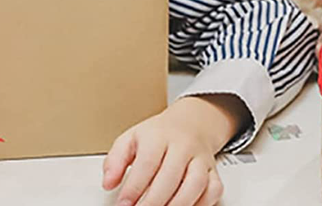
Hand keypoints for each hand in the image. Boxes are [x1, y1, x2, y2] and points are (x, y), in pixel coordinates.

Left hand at [102, 93, 245, 205]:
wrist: (191, 124)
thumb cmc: (159, 136)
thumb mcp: (132, 138)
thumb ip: (116, 159)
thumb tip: (108, 182)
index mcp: (159, 135)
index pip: (147, 161)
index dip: (134, 187)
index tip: (123, 204)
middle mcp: (182, 145)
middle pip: (171, 175)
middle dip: (153, 201)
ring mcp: (200, 158)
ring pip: (195, 183)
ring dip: (177, 205)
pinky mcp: (214, 172)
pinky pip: (213, 190)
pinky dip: (200, 204)